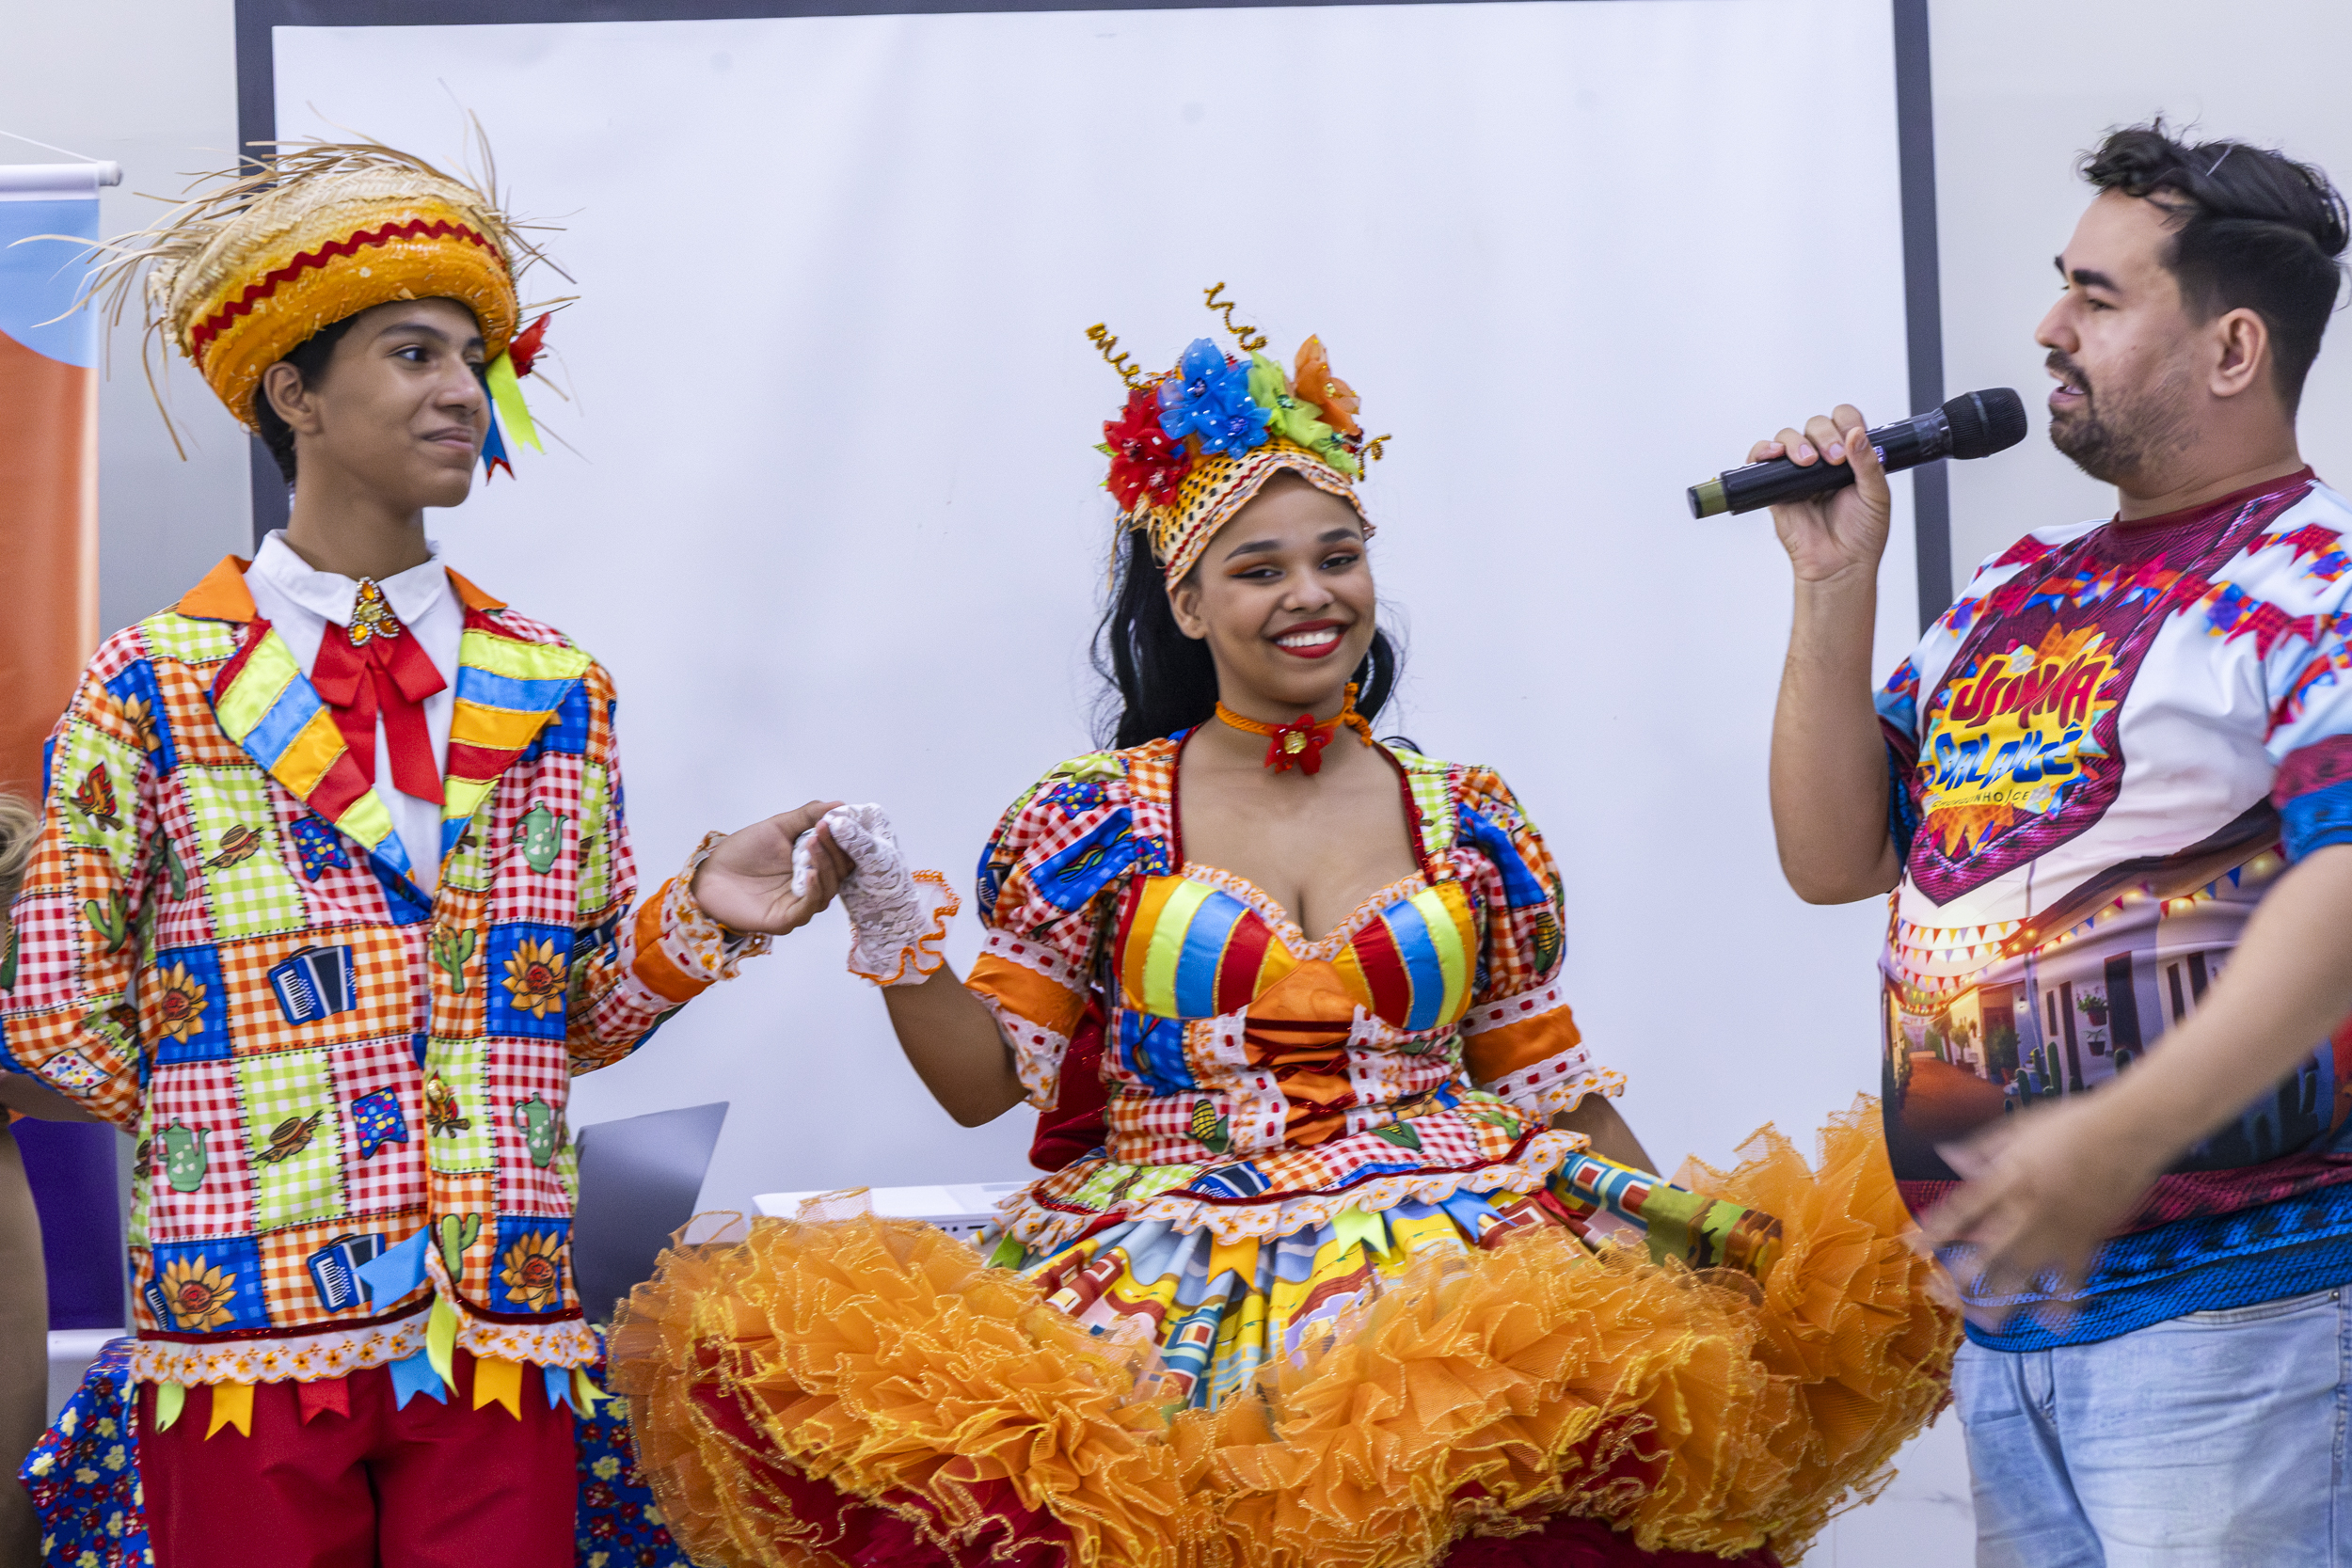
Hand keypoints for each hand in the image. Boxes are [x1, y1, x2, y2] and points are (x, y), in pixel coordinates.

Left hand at [689, 800, 853, 935]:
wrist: (711, 873)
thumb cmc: (743, 852)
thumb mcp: (778, 826)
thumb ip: (807, 815)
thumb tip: (838, 805)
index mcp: (813, 866)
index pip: (842, 858)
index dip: (844, 841)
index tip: (840, 821)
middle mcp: (812, 888)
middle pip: (839, 875)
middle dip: (833, 851)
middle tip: (823, 829)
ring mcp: (800, 906)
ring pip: (828, 891)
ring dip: (824, 866)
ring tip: (812, 843)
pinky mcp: (786, 920)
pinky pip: (809, 908)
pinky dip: (814, 890)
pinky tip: (809, 872)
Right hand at [1754, 404, 1891, 585]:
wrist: (1839, 565)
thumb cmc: (1861, 535)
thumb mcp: (1877, 495)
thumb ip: (1868, 463)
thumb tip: (1856, 434)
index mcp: (1851, 457)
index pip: (1845, 420)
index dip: (1846, 422)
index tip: (1850, 440)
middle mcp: (1823, 460)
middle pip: (1816, 424)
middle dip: (1824, 435)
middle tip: (1833, 458)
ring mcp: (1798, 472)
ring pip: (1788, 437)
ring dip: (1796, 442)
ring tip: (1807, 461)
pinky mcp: (1775, 488)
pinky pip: (1761, 460)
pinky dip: (1762, 451)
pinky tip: (1773, 455)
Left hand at [1914, 1092, 2169, 1329]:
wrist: (2129, 1130)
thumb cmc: (2072, 1123)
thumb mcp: (2019, 1127)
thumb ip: (1982, 1148)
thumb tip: (1946, 1155)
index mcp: (2010, 1176)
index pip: (1965, 1208)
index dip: (1939, 1229)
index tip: (1915, 1246)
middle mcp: (2031, 1207)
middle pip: (1992, 1248)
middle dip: (1967, 1275)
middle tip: (1944, 1296)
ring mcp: (2062, 1227)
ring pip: (2028, 1271)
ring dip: (2006, 1299)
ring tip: (1986, 1324)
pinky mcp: (2091, 1238)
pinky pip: (2075, 1276)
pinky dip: (2065, 1301)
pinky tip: (2053, 1322)